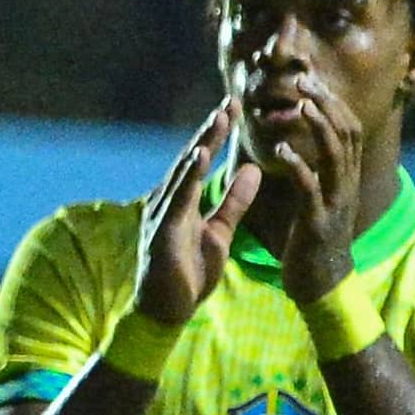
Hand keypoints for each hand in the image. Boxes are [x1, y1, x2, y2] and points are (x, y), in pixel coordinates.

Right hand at [132, 101, 262, 325]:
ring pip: (183, 173)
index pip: (200, 160)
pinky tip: (200, 155)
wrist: (166, 312)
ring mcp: (161, 215)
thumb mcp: (220, 232)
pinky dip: (188, 176)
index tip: (234, 109)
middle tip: (229, 101)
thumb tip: (254, 170)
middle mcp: (167, 201)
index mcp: (181, 201)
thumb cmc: (188, 274)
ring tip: (218, 119)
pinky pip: (177, 199)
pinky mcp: (162, 232)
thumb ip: (234, 202)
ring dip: (201, 144)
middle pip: (190, 159)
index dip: (217, 135)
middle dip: (210, 130)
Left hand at [252, 80, 370, 298]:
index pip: (348, 129)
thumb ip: (323, 172)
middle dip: (326, 105)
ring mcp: (335, 203)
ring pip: (334, 157)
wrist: (323, 284)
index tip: (312, 80)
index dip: (333, 103)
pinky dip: (299, 167)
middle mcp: (346, 185)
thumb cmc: (316, 240)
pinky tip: (282, 151)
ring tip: (300, 105)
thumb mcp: (324, 200)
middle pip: (345, 134)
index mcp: (345, 177)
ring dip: (318, 128)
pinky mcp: (318, 222)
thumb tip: (318, 146)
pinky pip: (311, 189)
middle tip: (305, 80)